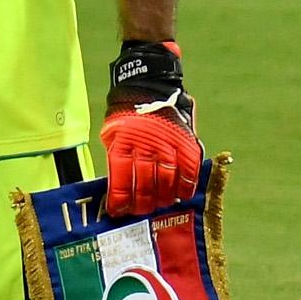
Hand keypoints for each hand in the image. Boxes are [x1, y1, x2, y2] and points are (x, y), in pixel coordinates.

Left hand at [101, 40, 201, 215]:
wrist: (149, 86)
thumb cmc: (126, 113)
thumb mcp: (111, 133)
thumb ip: (116, 157)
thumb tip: (116, 186)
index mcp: (122, 144)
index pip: (120, 180)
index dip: (120, 199)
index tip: (118, 212)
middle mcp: (146, 147)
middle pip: (145, 184)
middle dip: (141, 203)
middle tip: (140, 213)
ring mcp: (168, 145)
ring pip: (167, 180)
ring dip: (163, 198)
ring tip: (158, 207)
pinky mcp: (186, 143)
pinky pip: (189, 170)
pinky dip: (186, 186)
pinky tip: (181, 196)